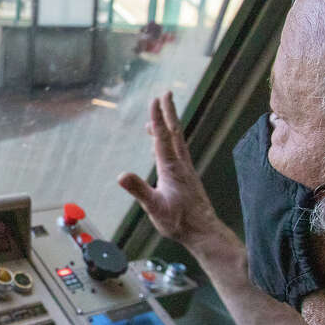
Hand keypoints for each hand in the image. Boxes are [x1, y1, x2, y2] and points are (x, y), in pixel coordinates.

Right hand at [118, 90, 220, 248]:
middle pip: (174, 132)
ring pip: (177, 141)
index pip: (162, 138)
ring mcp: (186, 170)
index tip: (154, 99)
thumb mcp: (155, 208)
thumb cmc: (179, 222)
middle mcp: (181, 165)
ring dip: (169, 125)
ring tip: (157, 116)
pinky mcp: (188, 177)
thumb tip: (120, 175)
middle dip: (168, 112)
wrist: (204, 232)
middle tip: (166, 92)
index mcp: (171, 168)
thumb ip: (139, 190)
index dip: (157, 118)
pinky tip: (163, 148)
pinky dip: (170, 142)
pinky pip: (178, 152)